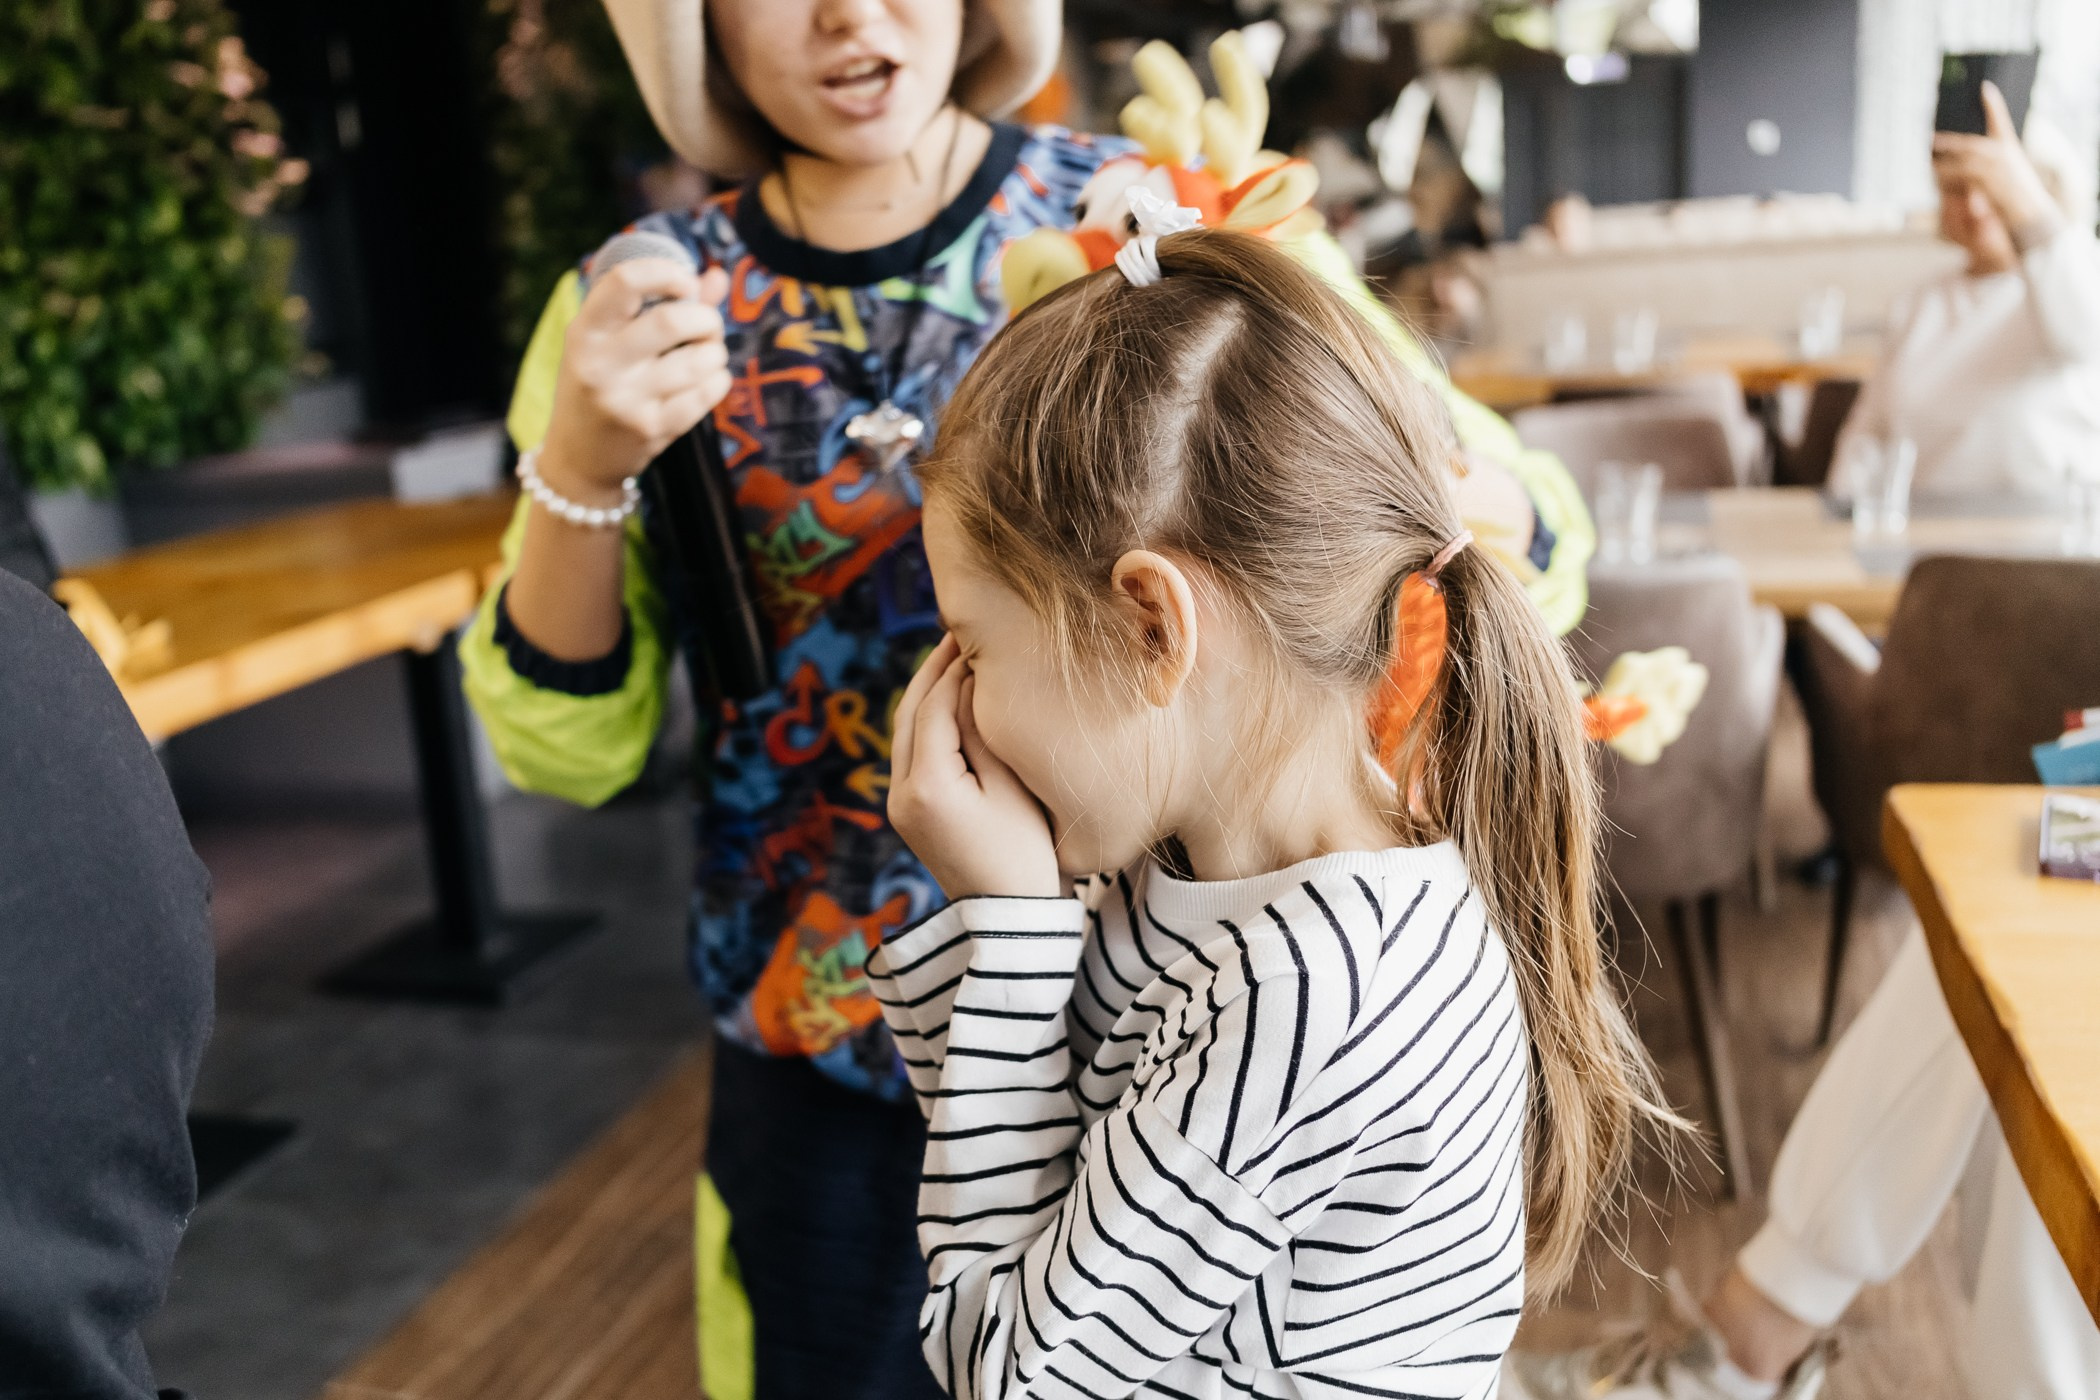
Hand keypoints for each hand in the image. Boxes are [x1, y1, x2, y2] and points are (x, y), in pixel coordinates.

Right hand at [539, 260, 732, 502]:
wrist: (579, 457)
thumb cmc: (600, 384)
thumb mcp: (610, 340)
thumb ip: (661, 302)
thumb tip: (717, 276)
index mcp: (585, 331)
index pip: (625, 281)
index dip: (667, 272)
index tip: (685, 282)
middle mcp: (601, 364)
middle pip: (672, 321)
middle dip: (706, 318)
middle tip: (707, 326)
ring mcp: (626, 400)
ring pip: (697, 360)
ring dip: (716, 352)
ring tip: (708, 354)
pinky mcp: (652, 429)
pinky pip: (706, 394)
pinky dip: (718, 380)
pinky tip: (707, 380)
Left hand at [889, 635, 1061, 899]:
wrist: (1008, 920)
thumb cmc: (1025, 855)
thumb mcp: (1012, 787)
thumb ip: (984, 732)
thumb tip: (970, 683)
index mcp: (927, 786)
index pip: (934, 708)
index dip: (954, 670)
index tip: (976, 638)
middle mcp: (901, 793)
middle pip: (908, 714)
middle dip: (931, 671)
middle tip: (955, 634)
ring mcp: (899, 805)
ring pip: (904, 731)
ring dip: (925, 693)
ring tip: (952, 658)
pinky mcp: (908, 813)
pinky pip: (910, 752)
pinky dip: (925, 721)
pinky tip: (948, 701)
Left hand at [1932, 80, 2059, 248]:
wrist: (2032, 216)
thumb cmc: (2019, 198)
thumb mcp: (2009, 176)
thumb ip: (1991, 165)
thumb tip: (1967, 158)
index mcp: (2010, 147)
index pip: (2001, 120)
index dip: (1993, 104)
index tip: (1985, 87)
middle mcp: (2004, 152)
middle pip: (1970, 142)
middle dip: (1948, 140)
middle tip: (1930, 136)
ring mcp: (1997, 165)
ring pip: (1963, 157)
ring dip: (1943, 158)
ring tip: (1927, 156)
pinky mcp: (1990, 179)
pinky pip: (1963, 174)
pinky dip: (1948, 174)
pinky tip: (1935, 173)